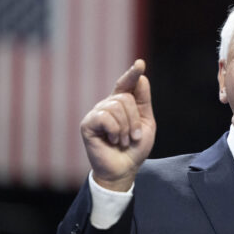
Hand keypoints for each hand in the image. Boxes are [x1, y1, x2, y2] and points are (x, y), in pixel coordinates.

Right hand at [80, 59, 155, 190]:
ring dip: (126, 128)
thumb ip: (143, 101)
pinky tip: (112, 141)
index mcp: (122, 104)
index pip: (127, 84)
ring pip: (117, 106)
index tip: (140, 64)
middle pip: (126, 98)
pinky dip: (115, 131)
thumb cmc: (134, 148)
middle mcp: (107, 105)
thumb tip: (142, 77)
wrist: (124, 169)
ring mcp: (96, 113)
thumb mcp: (146, 123)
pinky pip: (106, 117)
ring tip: (123, 141)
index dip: (133, 73)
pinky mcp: (87, 124)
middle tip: (133, 137)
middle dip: (135, 119)